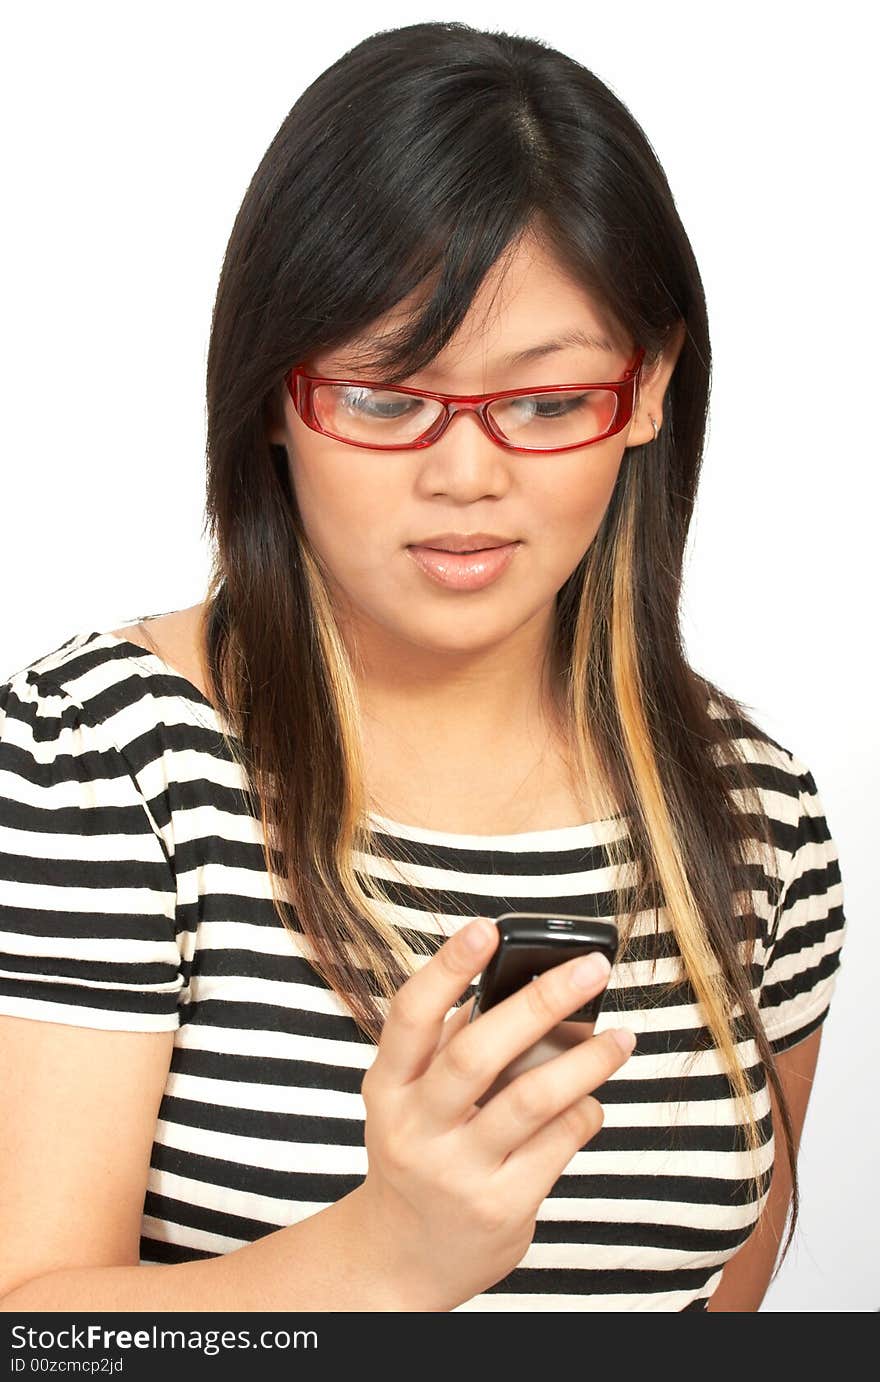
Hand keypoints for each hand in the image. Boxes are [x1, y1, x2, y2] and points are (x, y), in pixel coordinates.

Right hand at [355, 916, 635, 1310]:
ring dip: (587, 1061)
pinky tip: (593, 1098)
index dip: (447, 967)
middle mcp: (415, 1128)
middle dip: (540, 1002)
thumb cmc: (418, 1152)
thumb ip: (451, 1046)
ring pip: (532, 1100)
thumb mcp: (410, 1099)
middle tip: (591, 968)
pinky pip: (559, 1143)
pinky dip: (585, 1111)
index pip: (411, 1016)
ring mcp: (457, 1172)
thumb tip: (519, 986)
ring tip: (622, 1038)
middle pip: (478, 1053)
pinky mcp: (501, 1207)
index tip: (488, 928)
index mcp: (388, 1087)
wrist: (402, 1258)